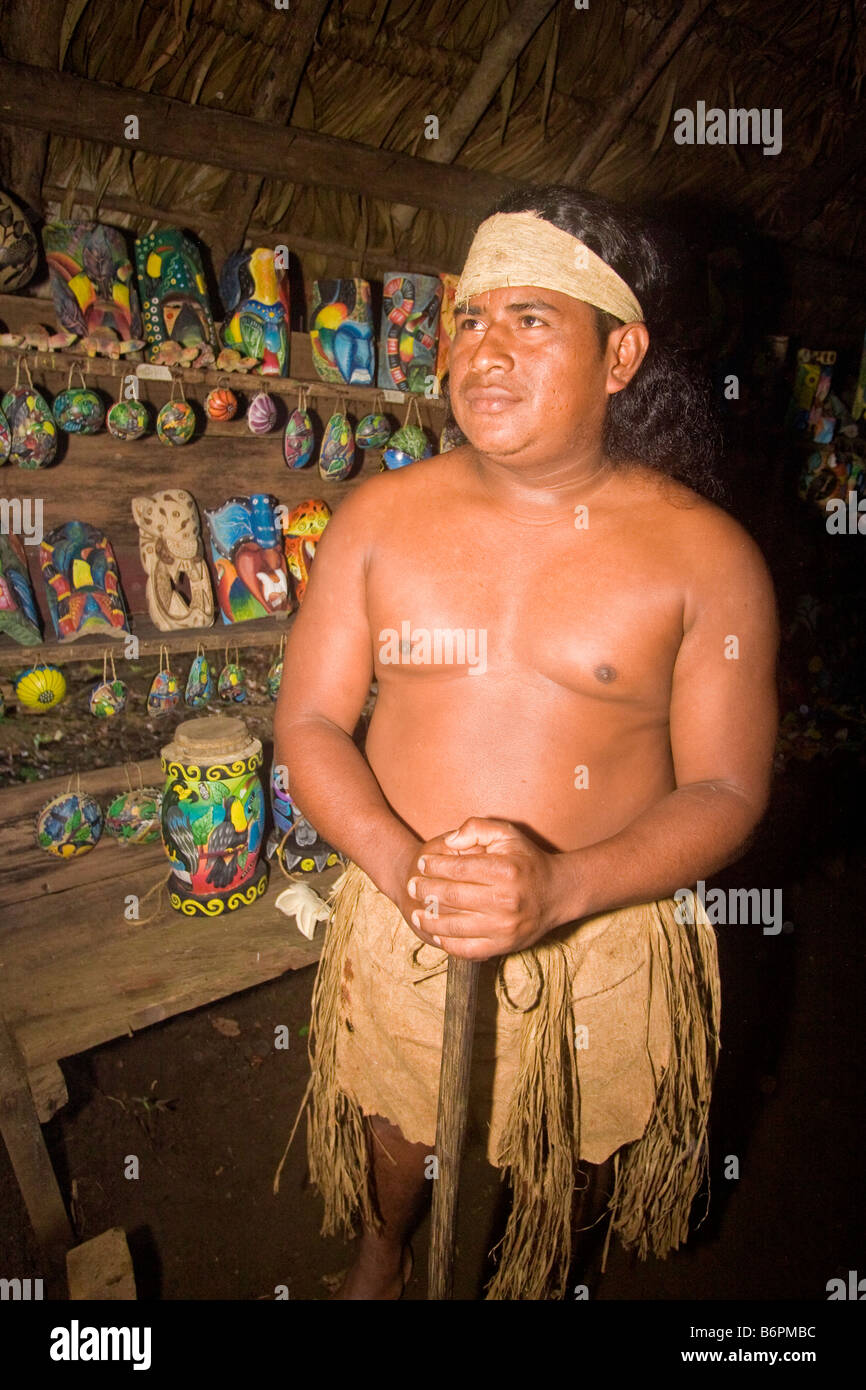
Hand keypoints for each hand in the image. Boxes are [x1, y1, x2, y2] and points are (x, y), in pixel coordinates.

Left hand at [404, 817, 566, 960]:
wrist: (558, 894)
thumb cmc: (528, 861)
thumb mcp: (508, 834)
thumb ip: (477, 828)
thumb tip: (449, 842)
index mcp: (505, 870)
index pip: (458, 868)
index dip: (434, 865)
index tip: (421, 863)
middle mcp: (505, 900)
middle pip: (452, 896)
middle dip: (426, 890)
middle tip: (411, 886)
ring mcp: (504, 927)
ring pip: (455, 926)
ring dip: (430, 920)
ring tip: (417, 913)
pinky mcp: (504, 946)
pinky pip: (468, 949)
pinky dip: (448, 943)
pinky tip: (436, 934)